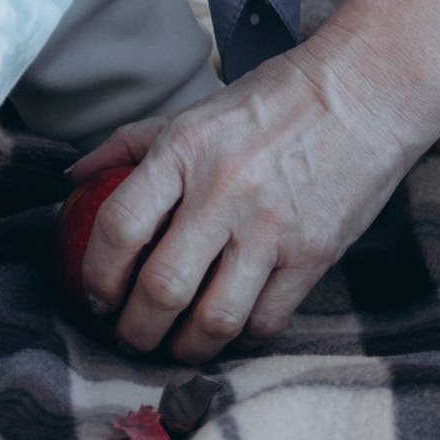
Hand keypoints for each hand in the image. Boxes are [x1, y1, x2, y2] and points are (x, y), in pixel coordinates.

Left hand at [75, 37, 430, 359]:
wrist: (365, 92)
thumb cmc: (273, 101)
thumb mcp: (195, 110)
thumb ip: (131, 144)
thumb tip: (73, 178)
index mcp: (185, 149)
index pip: (120, 226)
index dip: (97, 274)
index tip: (94, 296)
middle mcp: (224, 191)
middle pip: (161, 288)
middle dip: (133, 329)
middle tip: (126, 336)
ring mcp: (272, 228)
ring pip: (214, 319)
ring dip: (184, 348)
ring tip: (173, 347)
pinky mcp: (313, 255)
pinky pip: (266, 321)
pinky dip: (240, 338)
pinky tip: (228, 331)